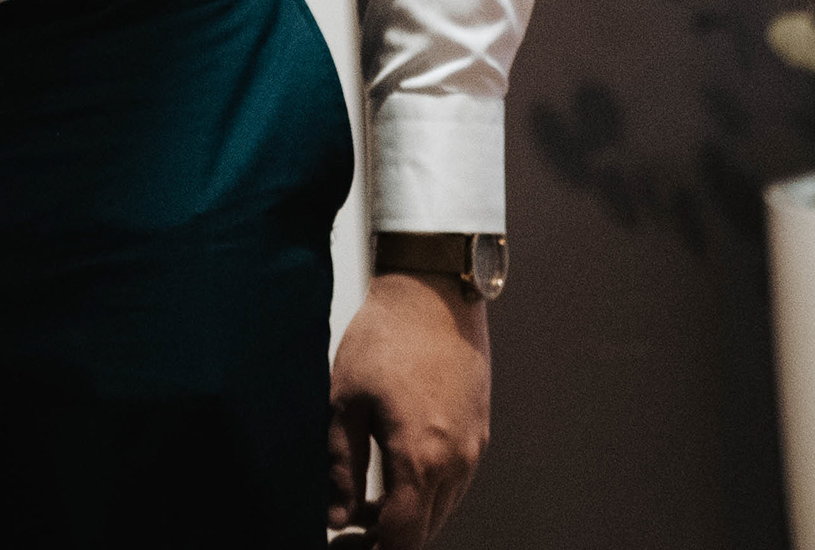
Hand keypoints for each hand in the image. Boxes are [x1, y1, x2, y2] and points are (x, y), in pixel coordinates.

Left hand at [329, 271, 490, 544]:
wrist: (433, 290)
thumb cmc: (386, 337)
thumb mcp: (344, 400)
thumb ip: (340, 466)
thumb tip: (335, 516)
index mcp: (421, 458)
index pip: (401, 539)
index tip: (343, 548)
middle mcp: (457, 461)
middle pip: (424, 532)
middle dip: (386, 540)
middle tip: (346, 529)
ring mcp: (473, 448)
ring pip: (442, 511)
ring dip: (407, 518)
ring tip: (362, 506)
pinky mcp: (479, 432)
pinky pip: (455, 484)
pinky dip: (427, 495)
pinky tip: (394, 478)